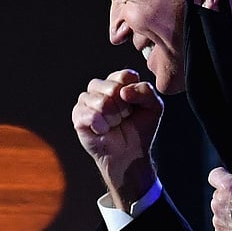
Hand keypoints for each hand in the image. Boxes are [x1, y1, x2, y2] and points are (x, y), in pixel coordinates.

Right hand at [71, 69, 162, 210]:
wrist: (130, 154)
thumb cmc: (140, 129)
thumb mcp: (154, 107)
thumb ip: (146, 91)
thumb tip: (123, 91)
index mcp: (118, 81)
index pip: (126, 75)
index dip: (134, 94)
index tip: (135, 107)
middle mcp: (100, 87)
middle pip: (113, 88)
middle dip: (124, 108)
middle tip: (124, 118)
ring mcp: (86, 100)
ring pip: (102, 102)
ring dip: (113, 118)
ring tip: (114, 125)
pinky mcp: (78, 116)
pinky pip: (91, 115)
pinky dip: (102, 126)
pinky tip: (103, 130)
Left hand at [208, 167, 231, 230]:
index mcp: (230, 187)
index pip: (215, 174)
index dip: (223, 176)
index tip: (229, 179)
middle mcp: (220, 204)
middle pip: (218, 195)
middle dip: (229, 197)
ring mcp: (218, 222)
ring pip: (219, 212)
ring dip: (229, 213)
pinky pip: (222, 228)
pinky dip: (230, 229)